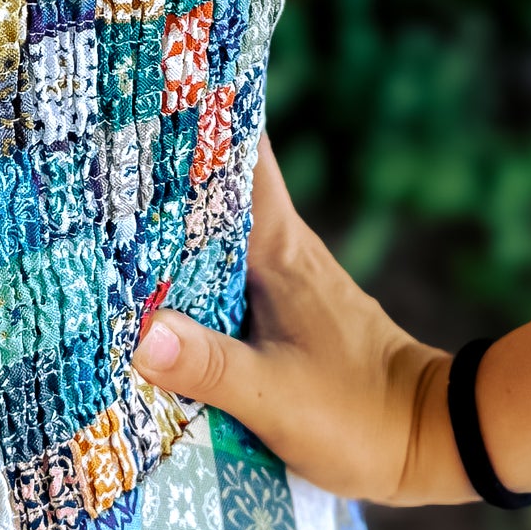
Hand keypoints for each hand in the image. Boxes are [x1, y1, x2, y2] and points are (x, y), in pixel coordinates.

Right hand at [132, 143, 473, 505]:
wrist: (431, 438)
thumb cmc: (358, 414)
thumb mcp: (274, 397)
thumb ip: (208, 365)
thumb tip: (139, 334)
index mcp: (280, 251)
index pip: (241, 161)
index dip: (199, 122)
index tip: (148, 91)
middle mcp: (285, 252)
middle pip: (220, 191)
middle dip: (167, 169)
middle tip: (99, 150)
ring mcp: (290, 281)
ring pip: (224, 232)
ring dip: (177, 221)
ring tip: (108, 209)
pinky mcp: (290, 313)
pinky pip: (232, 272)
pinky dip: (196, 267)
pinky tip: (158, 284)